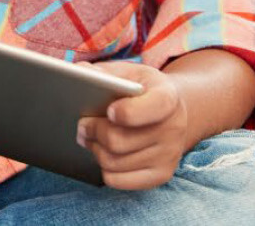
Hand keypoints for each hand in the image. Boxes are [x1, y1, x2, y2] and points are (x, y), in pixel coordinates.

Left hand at [77, 62, 189, 189]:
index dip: (127, 112)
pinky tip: (102, 154)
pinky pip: (118, 181)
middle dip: (92, 131)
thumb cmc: (142, 90)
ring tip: (88, 137)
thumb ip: (106, 73)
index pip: (153, 107)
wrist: (171, 113)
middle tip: (81, 124)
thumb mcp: (130, 73)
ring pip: (113, 162)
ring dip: (94, 149)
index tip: (110, 110)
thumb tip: (80, 74)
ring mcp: (170, 155)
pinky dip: (104, 169)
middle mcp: (174, 128)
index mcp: (168, 97)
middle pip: (118, 140)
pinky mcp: (161, 175)